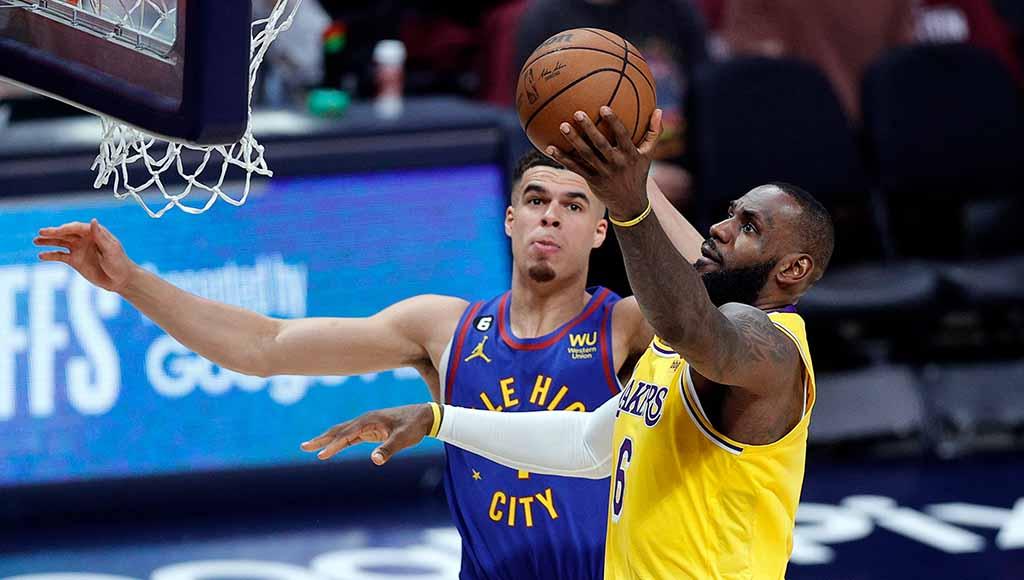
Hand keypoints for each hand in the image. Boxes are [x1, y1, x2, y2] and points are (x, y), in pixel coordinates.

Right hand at [34, 219, 137, 292]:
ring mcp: (79, 249)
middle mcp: (85, 239)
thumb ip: (100, 236)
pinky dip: (51, 255)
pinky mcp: (75, 261)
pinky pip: (60, 256)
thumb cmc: (120, 263)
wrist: (121, 280)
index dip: (66, 228)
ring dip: (48, 241)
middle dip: (54, 233)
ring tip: (36, 241)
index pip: (77, 228)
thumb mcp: (111, 250)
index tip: (56, 231)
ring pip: (61, 243)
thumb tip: (93, 220)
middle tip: (41, 232)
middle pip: (66, 233)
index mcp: (95, 233)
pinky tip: (41, 255)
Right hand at [300, 403, 434, 464]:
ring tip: (310, 447)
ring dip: (327, 439)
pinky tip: (331, 449)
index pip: (346, 435)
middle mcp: (364, 420)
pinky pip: (350, 436)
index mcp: (369, 420)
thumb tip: (375, 460)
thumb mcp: (403, 439)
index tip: (321, 456)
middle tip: (303, 447)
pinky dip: (339, 442)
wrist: (424, 416)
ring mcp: (366, 424)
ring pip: (342, 432)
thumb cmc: (413, 427)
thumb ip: (388, 449)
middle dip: (321, 439)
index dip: (333, 446)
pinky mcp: (370, 429)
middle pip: (338, 430)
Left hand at [546, 107, 662, 220]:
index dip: (613, 121)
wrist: (630, 203)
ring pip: (585, 155)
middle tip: (577, 113)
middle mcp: (615, 163)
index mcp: (629, 154)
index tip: (604, 107)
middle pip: (600, 144)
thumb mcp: (648, 155)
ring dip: (573, 141)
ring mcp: (602, 172)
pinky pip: (575, 167)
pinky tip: (549, 148)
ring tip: (562, 126)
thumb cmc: (638, 173)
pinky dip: (562, 158)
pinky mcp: (591, 180)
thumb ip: (653, 132)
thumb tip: (659, 110)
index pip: (622, 135)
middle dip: (589, 128)